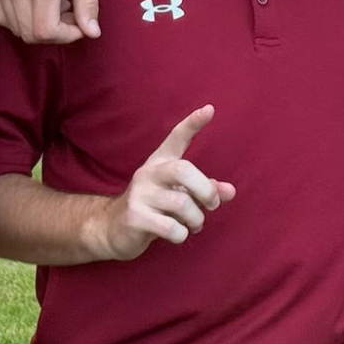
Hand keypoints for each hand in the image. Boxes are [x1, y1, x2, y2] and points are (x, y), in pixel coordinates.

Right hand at [0, 0, 99, 43]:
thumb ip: (88, 2)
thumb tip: (92, 33)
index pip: (46, 31)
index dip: (65, 36)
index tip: (79, 25)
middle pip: (29, 33)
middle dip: (54, 32)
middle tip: (70, 13)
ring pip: (12, 26)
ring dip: (35, 25)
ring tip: (55, 5)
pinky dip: (17, 16)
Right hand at [96, 106, 236, 260]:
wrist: (112, 229)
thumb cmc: (153, 208)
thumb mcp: (178, 195)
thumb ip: (204, 190)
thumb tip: (231, 192)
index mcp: (160, 163)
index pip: (177, 137)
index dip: (193, 123)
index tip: (210, 109)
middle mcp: (148, 173)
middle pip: (183, 170)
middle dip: (205, 190)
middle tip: (212, 205)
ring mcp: (139, 194)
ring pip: (182, 204)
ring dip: (196, 219)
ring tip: (194, 225)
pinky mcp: (134, 217)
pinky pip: (171, 227)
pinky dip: (181, 234)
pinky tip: (177, 234)